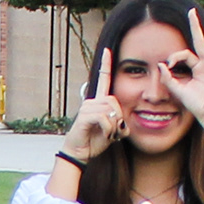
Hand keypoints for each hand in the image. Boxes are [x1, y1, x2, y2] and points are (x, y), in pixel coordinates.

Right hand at [64, 48, 124, 162]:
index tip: (107, 50)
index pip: (103, 80)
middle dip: (119, 118)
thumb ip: (121, 124)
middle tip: (114, 132)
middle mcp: (91, 102)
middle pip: (114, 101)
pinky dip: (108, 129)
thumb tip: (124, 123)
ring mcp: (86, 108)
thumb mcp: (113, 131)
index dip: (105, 64)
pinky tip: (104, 135)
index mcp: (98, 102)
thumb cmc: (95, 140)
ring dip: (114, 126)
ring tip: (108, 134)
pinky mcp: (84, 117)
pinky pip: (104, 118)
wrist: (80, 152)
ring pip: (110, 110)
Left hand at [175, 7, 203, 137]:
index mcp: (198, 70)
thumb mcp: (178, 90)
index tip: (167, 64)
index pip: (185, 55)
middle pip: (201, 40)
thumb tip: (160, 65)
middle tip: (191, 12)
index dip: (175, 56)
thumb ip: (168, 78)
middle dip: (195, 26)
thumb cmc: (198, 105)